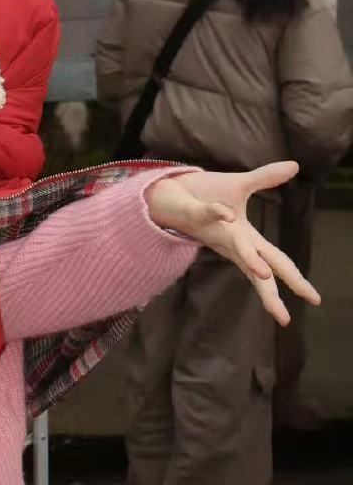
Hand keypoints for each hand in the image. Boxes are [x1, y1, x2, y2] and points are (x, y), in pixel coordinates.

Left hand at [145, 160, 315, 325]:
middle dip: (272, 292)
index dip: (295, 280)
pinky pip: (207, 213)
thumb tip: (294, 165)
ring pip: (235, 248)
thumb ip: (265, 178)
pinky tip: (228, 215)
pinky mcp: (195, 214)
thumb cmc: (204, 195)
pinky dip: (218, 213)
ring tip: (265, 275)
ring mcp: (213, 230)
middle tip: (285, 318)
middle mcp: (230, 241)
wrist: (169, 189)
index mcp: (245, 237)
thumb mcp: (241, 185)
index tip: (315, 299)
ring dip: (250, 260)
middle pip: (258, 268)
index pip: (275, 261)